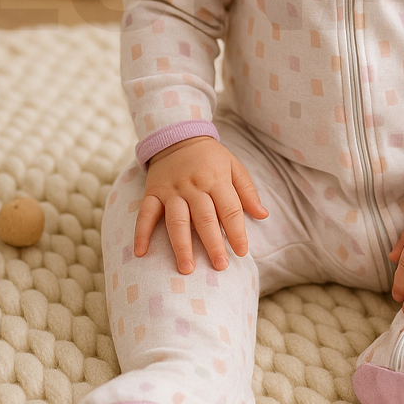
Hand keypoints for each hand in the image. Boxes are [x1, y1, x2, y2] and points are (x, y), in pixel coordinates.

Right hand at [134, 136, 267, 272]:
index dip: (236, 231)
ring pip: (177, 220)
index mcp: (216, 179)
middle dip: (213, 244)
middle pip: (204, 218)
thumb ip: (247, 191)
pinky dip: (141, 233)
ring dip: (182, 245)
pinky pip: (145, 213)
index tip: (242, 252)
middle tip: (220, 266)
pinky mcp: (152, 192)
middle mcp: (194, 186)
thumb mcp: (234, 166)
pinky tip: (141, 253)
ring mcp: (172, 190)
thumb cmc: (210, 157)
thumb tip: (263, 215)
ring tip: (187, 268)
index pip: (229, 209)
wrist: (178, 135)